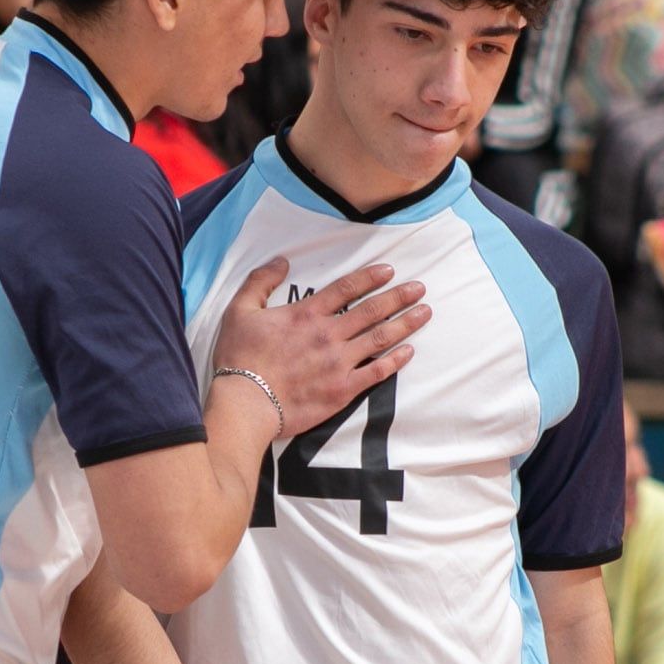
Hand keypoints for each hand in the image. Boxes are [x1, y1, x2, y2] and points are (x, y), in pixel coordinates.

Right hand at [212, 258, 428, 431]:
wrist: (246, 402)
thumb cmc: (239, 358)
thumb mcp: (240, 310)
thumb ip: (260, 281)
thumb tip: (281, 261)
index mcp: (306, 314)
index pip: (346, 288)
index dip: (370, 277)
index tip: (389, 271)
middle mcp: (328, 334)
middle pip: (372, 310)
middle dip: (399, 297)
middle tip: (419, 288)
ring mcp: (339, 362)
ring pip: (381, 338)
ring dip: (405, 323)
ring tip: (424, 312)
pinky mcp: (343, 389)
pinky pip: (377, 372)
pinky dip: (396, 360)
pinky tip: (409, 351)